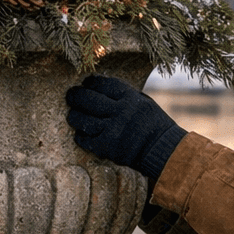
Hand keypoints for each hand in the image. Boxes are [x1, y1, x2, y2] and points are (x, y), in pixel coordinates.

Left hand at [64, 74, 185, 180]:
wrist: (163, 150)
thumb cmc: (153, 124)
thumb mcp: (143, 102)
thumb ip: (123, 95)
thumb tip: (99, 86)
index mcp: (130, 98)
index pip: (103, 84)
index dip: (91, 82)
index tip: (85, 82)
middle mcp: (120, 112)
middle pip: (88, 99)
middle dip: (75, 96)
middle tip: (70, 95)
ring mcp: (113, 130)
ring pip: (82, 120)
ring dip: (74, 116)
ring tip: (73, 115)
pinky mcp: (107, 148)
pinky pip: (85, 139)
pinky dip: (80, 136)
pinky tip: (81, 134)